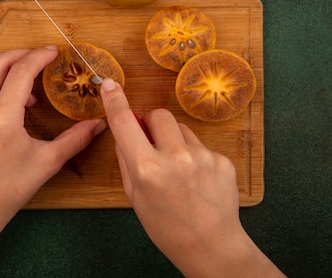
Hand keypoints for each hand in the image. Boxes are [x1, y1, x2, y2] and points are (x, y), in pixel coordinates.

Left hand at [0, 46, 104, 228]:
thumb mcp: (46, 163)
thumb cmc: (9, 189)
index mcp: (2, 120)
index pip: (20, 72)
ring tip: (23, 81)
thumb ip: (74, 140)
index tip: (53, 53)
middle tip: (38, 58)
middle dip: (19, 54)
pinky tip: (4, 98)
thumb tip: (98, 124)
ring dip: (1, 67)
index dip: (38, 57)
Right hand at [99, 78, 284, 277]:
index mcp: (146, 169)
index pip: (125, 123)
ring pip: (180, 129)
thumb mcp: (134, 196)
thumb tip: (124, 133)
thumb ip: (127, 160)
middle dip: (152, 125)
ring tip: (178, 170)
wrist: (210, 245)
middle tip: (153, 145)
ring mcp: (201, 157)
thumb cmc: (166, 226)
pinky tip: (196, 179)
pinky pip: (200, 145)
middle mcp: (174, 158)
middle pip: (158, 115)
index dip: (115, 101)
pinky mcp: (221, 159)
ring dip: (174, 140)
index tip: (110, 85)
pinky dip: (194, 156)